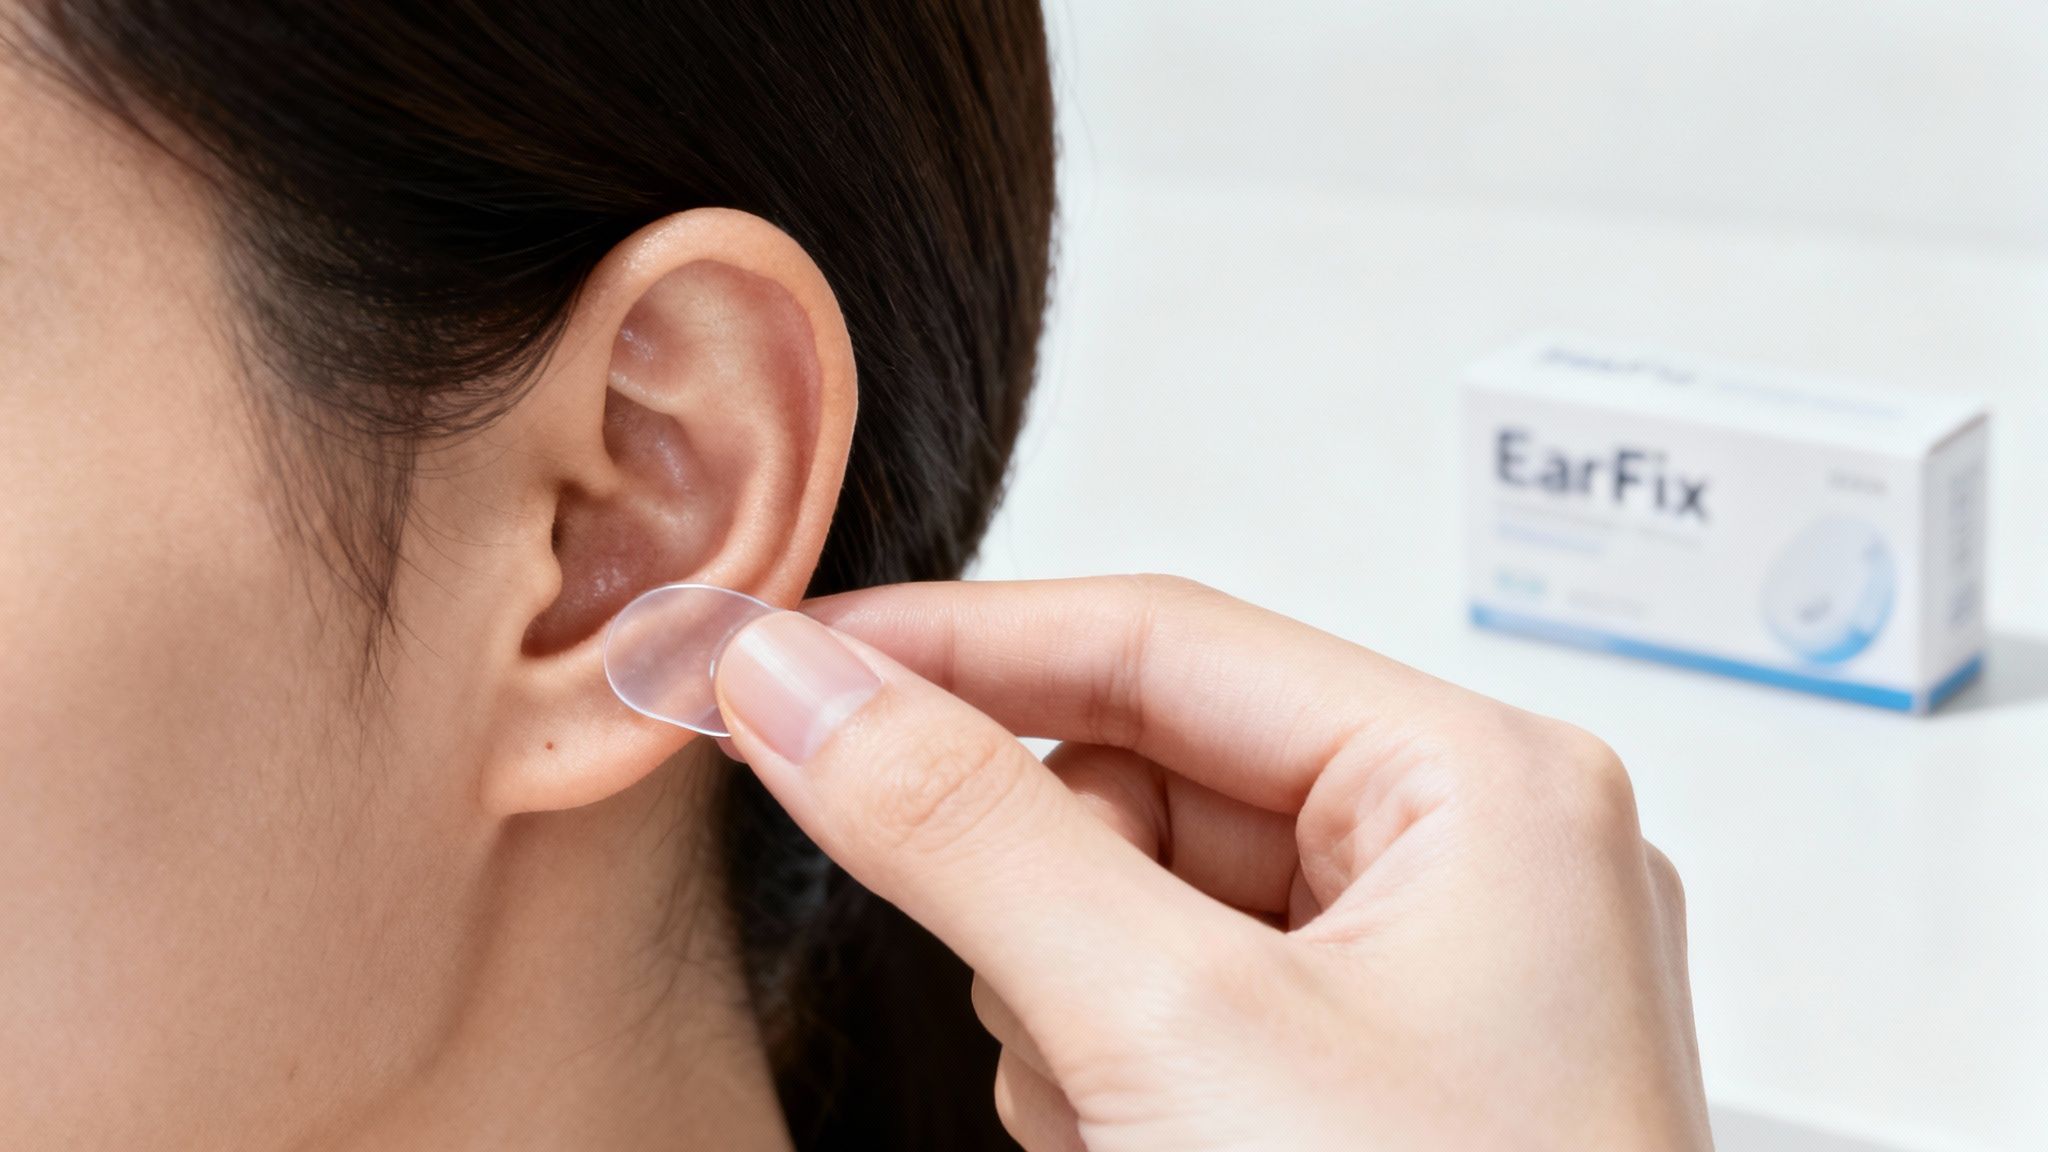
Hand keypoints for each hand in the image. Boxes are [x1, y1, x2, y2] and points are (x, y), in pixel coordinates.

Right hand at [713, 576, 1707, 1150]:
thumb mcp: (1170, 1035)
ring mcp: (1428, 985)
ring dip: (1071, 1004)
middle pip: (1150, 777)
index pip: (1162, 639)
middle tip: (1030, 1007)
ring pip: (1144, 902)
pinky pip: (1176, 1006)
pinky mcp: (1370, 1084)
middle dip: (1040, 889)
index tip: (778, 660)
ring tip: (1120, 1128)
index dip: (952, 644)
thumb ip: (970, 834)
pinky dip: (1115, 1071)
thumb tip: (801, 687)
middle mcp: (1471, 864)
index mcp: (1482, 788)